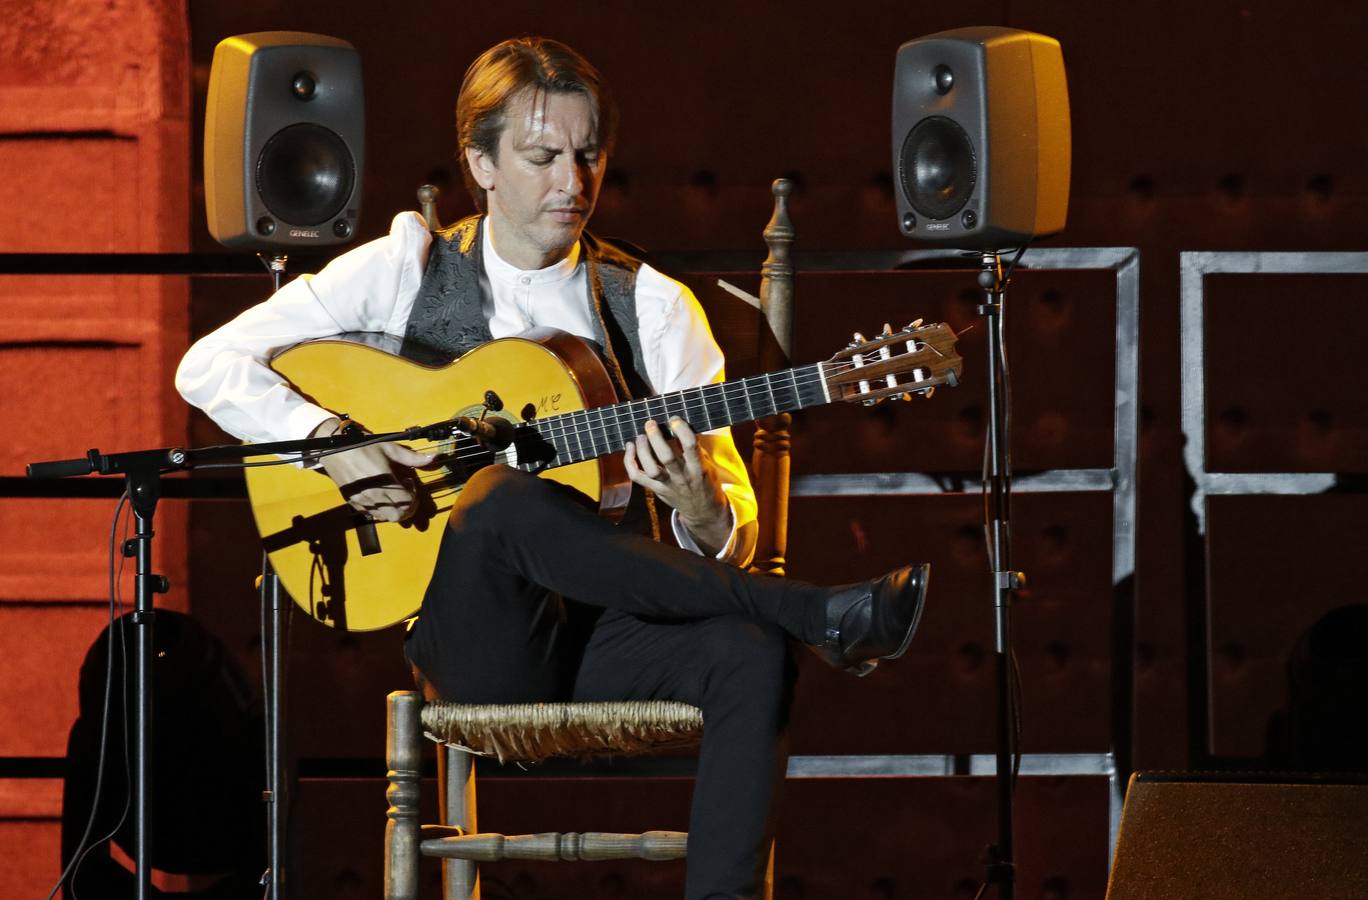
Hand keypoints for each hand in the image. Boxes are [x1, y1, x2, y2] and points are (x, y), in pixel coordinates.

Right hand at [312, 417, 435, 522]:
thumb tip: (435, 458)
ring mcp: (364, 502)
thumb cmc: (363, 447)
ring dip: (395, 510)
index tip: (409, 481)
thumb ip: (412, 457)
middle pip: (399, 516)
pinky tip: (380, 496)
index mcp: (386, 483)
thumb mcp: (390, 449)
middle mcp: (375, 497)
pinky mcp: (354, 504)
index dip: (414, 494)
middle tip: (407, 494)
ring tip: (393, 494)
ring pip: (386, 518)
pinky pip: (372, 515)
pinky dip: (382, 511)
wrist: (335, 451)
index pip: (408, 502)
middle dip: (408, 508)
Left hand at [623, 417, 730, 554]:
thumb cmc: (704, 481)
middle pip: (666, 457)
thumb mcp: (706, 464)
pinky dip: (629, 461)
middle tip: (650, 423)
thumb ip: (694, 448)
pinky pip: (637, 477)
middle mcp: (682, 477)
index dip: (681, 429)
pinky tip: (630, 447)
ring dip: (642, 450)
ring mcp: (667, 485)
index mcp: (698, 468)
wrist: (702, 510)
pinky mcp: (655, 489)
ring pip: (651, 468)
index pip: (690, 446)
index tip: (674, 419)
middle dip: (656, 438)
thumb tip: (678, 426)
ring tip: (641, 436)